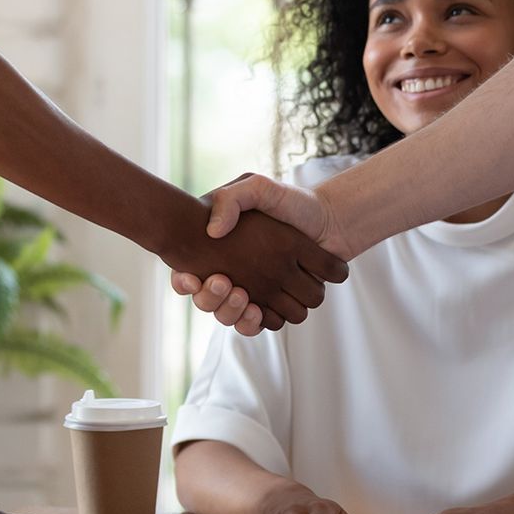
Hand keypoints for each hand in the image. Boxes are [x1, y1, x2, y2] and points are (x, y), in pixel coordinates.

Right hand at [165, 176, 348, 333]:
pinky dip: (259, 321)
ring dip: (235, 311)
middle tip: (225, 282)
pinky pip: (260, 325)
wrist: (331, 222)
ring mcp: (254, 291)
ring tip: (244, 296)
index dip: (182, 281)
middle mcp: (231, 273)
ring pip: (231, 317)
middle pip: (207, 302)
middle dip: (211, 299)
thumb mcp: (258, 188)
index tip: (192, 276)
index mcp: (218, 248)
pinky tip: (262, 309)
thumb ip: (232, 199)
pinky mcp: (276, 304)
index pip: (185, 272)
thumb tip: (214, 231)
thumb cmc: (291, 202)